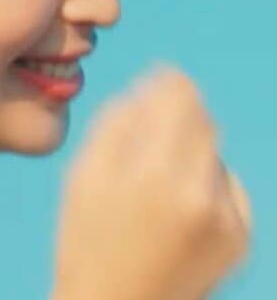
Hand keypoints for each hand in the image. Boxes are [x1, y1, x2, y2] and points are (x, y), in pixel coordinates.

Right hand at [52, 67, 250, 299]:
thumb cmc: (86, 242)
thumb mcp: (82, 177)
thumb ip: (115, 124)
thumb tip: (147, 90)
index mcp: (153, 173)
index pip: (181, 97)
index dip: (169, 82)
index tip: (158, 80)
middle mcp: (200, 191)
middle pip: (204, 121)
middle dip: (179, 115)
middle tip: (150, 133)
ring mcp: (227, 217)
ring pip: (214, 154)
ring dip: (190, 152)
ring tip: (155, 185)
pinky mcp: (241, 238)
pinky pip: (228, 187)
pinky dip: (206, 184)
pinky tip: (177, 209)